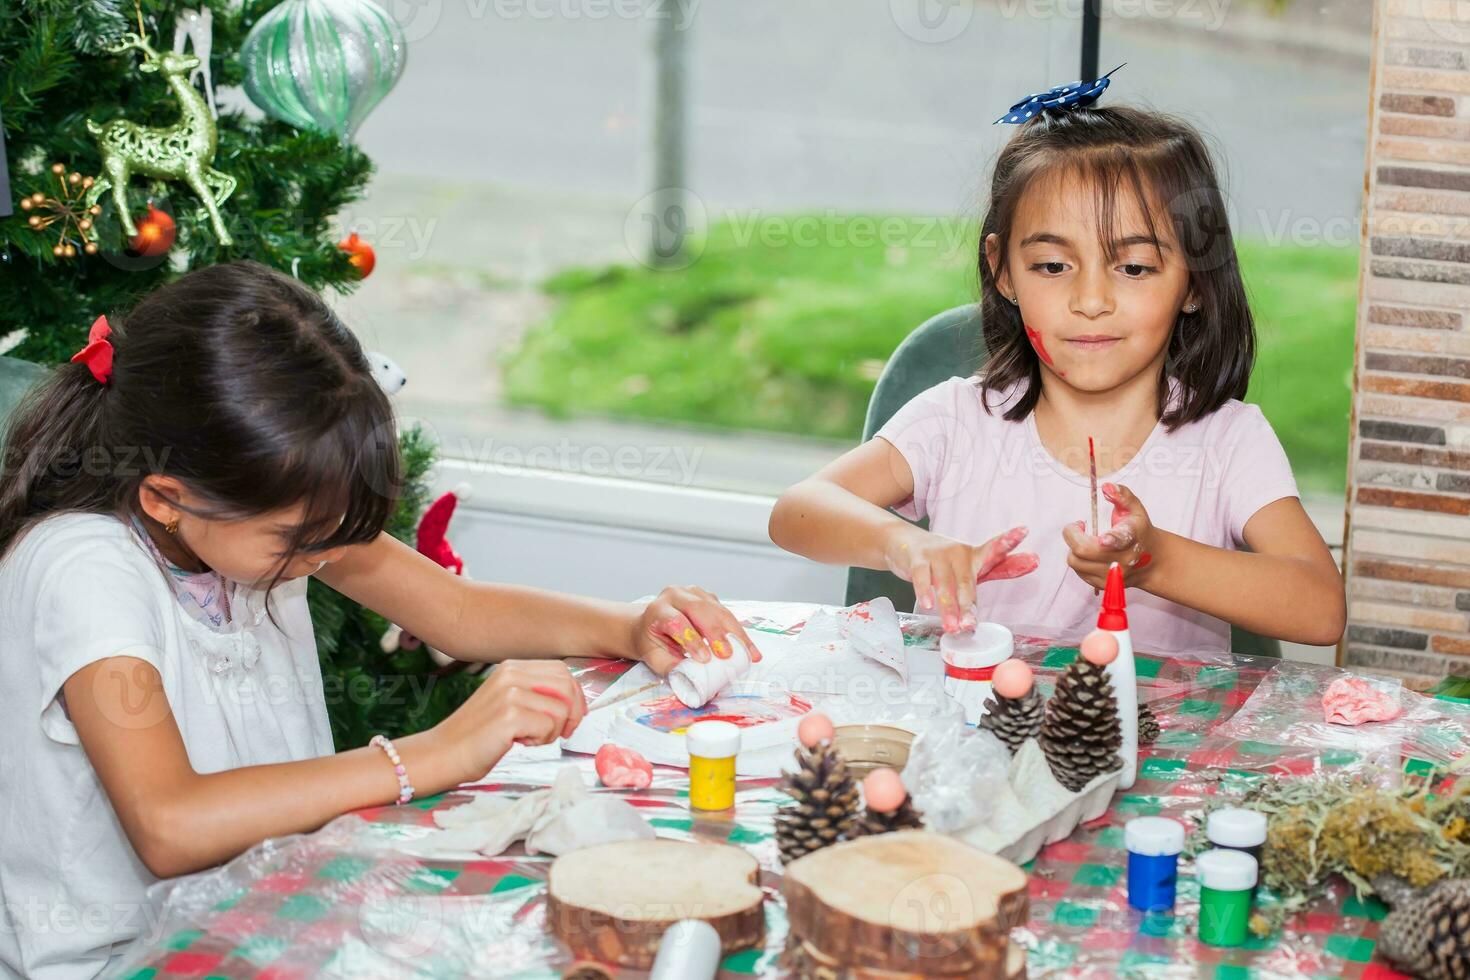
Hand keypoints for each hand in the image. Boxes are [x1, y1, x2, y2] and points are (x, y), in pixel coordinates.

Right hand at [435, 659, 587, 780]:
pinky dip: (542, 741)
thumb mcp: (507, 702)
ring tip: (530, 739)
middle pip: (567, 685)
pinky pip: (548, 726)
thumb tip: (573, 699)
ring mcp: (509, 693)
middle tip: (561, 733)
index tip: (572, 717)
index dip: (574, 696)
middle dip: (573, 713)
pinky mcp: (509, 715)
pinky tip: (520, 743)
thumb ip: (534, 694)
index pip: (562, 671)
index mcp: (511, 668)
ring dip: (553, 731)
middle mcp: (511, 674)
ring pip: (561, 709)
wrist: (442, 754)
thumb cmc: (477, 735)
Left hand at [633, 585, 762, 676]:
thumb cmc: (652, 642)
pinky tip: (749, 648)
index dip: (691, 639)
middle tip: (727, 654)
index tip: (704, 658)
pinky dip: (739, 631)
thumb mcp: (653, 656)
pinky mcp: (709, 598)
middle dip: (716, 633)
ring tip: (748, 654)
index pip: (676, 621)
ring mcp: (694, 593)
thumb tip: (691, 679)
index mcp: (658, 610)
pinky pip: (727, 613)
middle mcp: (676, 595)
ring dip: (735, 632)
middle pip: (699, 610)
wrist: (650, 623)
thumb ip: (670, 667)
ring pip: (718, 610)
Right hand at [882, 525, 1038, 632]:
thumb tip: (1035, 561)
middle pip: (966, 581)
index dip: (1008, 540)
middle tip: (970, 625)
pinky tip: (928, 606)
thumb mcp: (972, 563)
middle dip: (968, 605)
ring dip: (948, 608)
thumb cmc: (944, 559)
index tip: (1024, 530)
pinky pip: (922, 577)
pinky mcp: (917, 559)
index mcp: (974, 554)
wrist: (903, 542)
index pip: (994, 548)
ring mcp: (937, 554)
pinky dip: (925, 592)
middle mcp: (957, 552)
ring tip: (953, 627)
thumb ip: (1002, 566)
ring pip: (944, 584)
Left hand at [1062, 482, 1155, 588]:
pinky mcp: (1104, 584)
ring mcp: (1112, 575)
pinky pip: (1078, 571)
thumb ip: (1121, 495)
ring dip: (1073, 548)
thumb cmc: (1140, 531)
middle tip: (1077, 526)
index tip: (1104, 539)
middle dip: (1072, 535)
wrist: (1153, 561)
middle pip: (1084, 550)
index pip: (1119, 540)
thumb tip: (1106, 486)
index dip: (1110, 540)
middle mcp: (1122, 559)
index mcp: (1131, 537)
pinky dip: (1078, 560)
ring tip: (1084, 539)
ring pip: (1076, 562)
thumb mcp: (1135, 509)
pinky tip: (1089, 552)